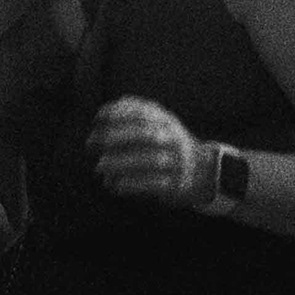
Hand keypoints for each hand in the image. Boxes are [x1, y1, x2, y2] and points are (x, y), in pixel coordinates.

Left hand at [89, 95, 217, 208]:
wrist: (203, 170)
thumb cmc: (168, 145)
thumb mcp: (160, 123)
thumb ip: (138, 114)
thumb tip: (109, 110)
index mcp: (168, 122)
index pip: (144, 112)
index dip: (119, 113)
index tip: (97, 119)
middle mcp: (175, 139)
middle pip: (146, 135)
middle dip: (116, 138)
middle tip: (91, 143)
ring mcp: (178, 162)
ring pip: (150, 161)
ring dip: (121, 163)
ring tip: (99, 166)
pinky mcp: (177, 184)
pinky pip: (154, 184)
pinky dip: (132, 184)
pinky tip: (114, 185)